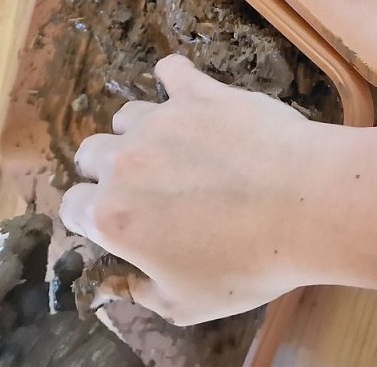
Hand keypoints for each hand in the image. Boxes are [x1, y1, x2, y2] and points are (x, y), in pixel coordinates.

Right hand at [60, 55, 338, 325]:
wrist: (304, 204)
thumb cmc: (248, 262)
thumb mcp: (188, 305)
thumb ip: (144, 293)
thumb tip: (124, 284)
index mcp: (114, 218)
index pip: (73, 207)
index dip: (89, 215)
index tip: (113, 220)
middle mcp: (126, 164)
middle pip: (91, 154)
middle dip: (107, 170)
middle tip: (143, 185)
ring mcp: (162, 121)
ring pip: (127, 116)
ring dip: (140, 131)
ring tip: (171, 145)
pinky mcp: (200, 93)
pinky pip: (173, 71)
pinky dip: (174, 78)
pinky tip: (182, 86)